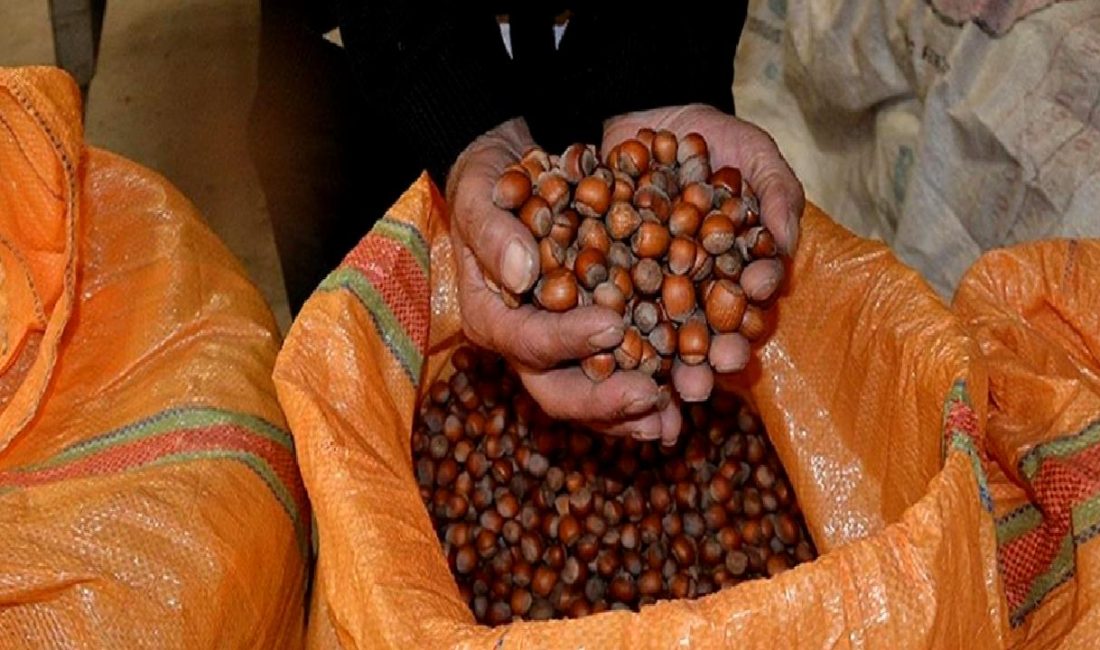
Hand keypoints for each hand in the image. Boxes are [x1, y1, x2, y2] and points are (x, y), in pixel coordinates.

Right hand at [447, 119, 682, 442]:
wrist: (509, 179)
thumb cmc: (489, 184)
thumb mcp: (480, 194)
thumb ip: (494, 234)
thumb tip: (523, 274)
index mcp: (491, 315)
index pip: (527, 340)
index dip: (568, 339)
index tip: (613, 325)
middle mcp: (521, 343)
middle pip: (556, 390)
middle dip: (604, 401)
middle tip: (651, 397)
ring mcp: (556, 350)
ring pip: (589, 397)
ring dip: (630, 415)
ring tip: (671, 421)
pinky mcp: (588, 342)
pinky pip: (615, 376)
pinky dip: (647, 390)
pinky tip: (681, 398)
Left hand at [603, 104, 804, 404]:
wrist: (642, 113)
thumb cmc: (712, 137)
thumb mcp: (755, 153)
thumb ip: (777, 194)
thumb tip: (784, 244)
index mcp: (735, 269)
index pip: (748, 298)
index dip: (753, 307)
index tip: (755, 308)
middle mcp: (694, 288)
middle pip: (706, 331)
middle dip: (714, 355)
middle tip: (715, 373)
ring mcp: (648, 287)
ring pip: (658, 333)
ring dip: (667, 363)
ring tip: (675, 387)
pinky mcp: (603, 279)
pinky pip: (605, 306)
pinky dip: (609, 330)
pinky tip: (611, 353)